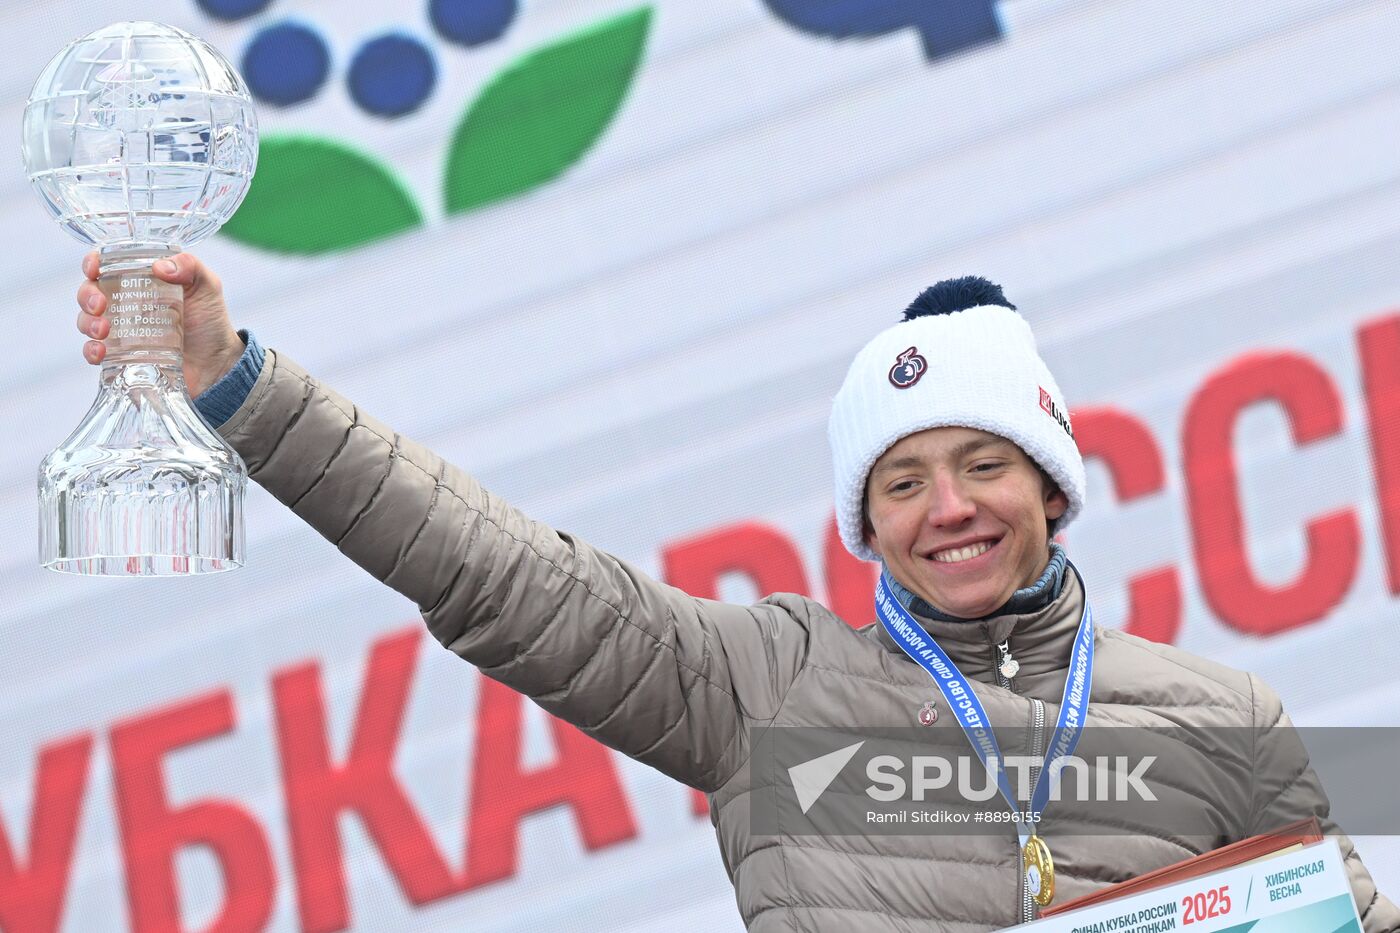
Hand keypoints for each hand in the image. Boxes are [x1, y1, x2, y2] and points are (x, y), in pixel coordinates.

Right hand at [75, 251, 245, 396]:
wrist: (217, 365)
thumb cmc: (211, 322)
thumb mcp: (207, 287)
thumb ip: (191, 267)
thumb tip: (160, 267)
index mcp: (142, 280)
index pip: (107, 264)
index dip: (92, 263)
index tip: (93, 269)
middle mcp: (125, 302)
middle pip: (89, 292)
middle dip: (86, 295)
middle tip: (100, 305)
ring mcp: (121, 330)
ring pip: (86, 320)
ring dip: (87, 323)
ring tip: (104, 331)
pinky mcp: (121, 356)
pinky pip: (94, 351)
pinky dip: (90, 350)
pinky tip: (100, 352)